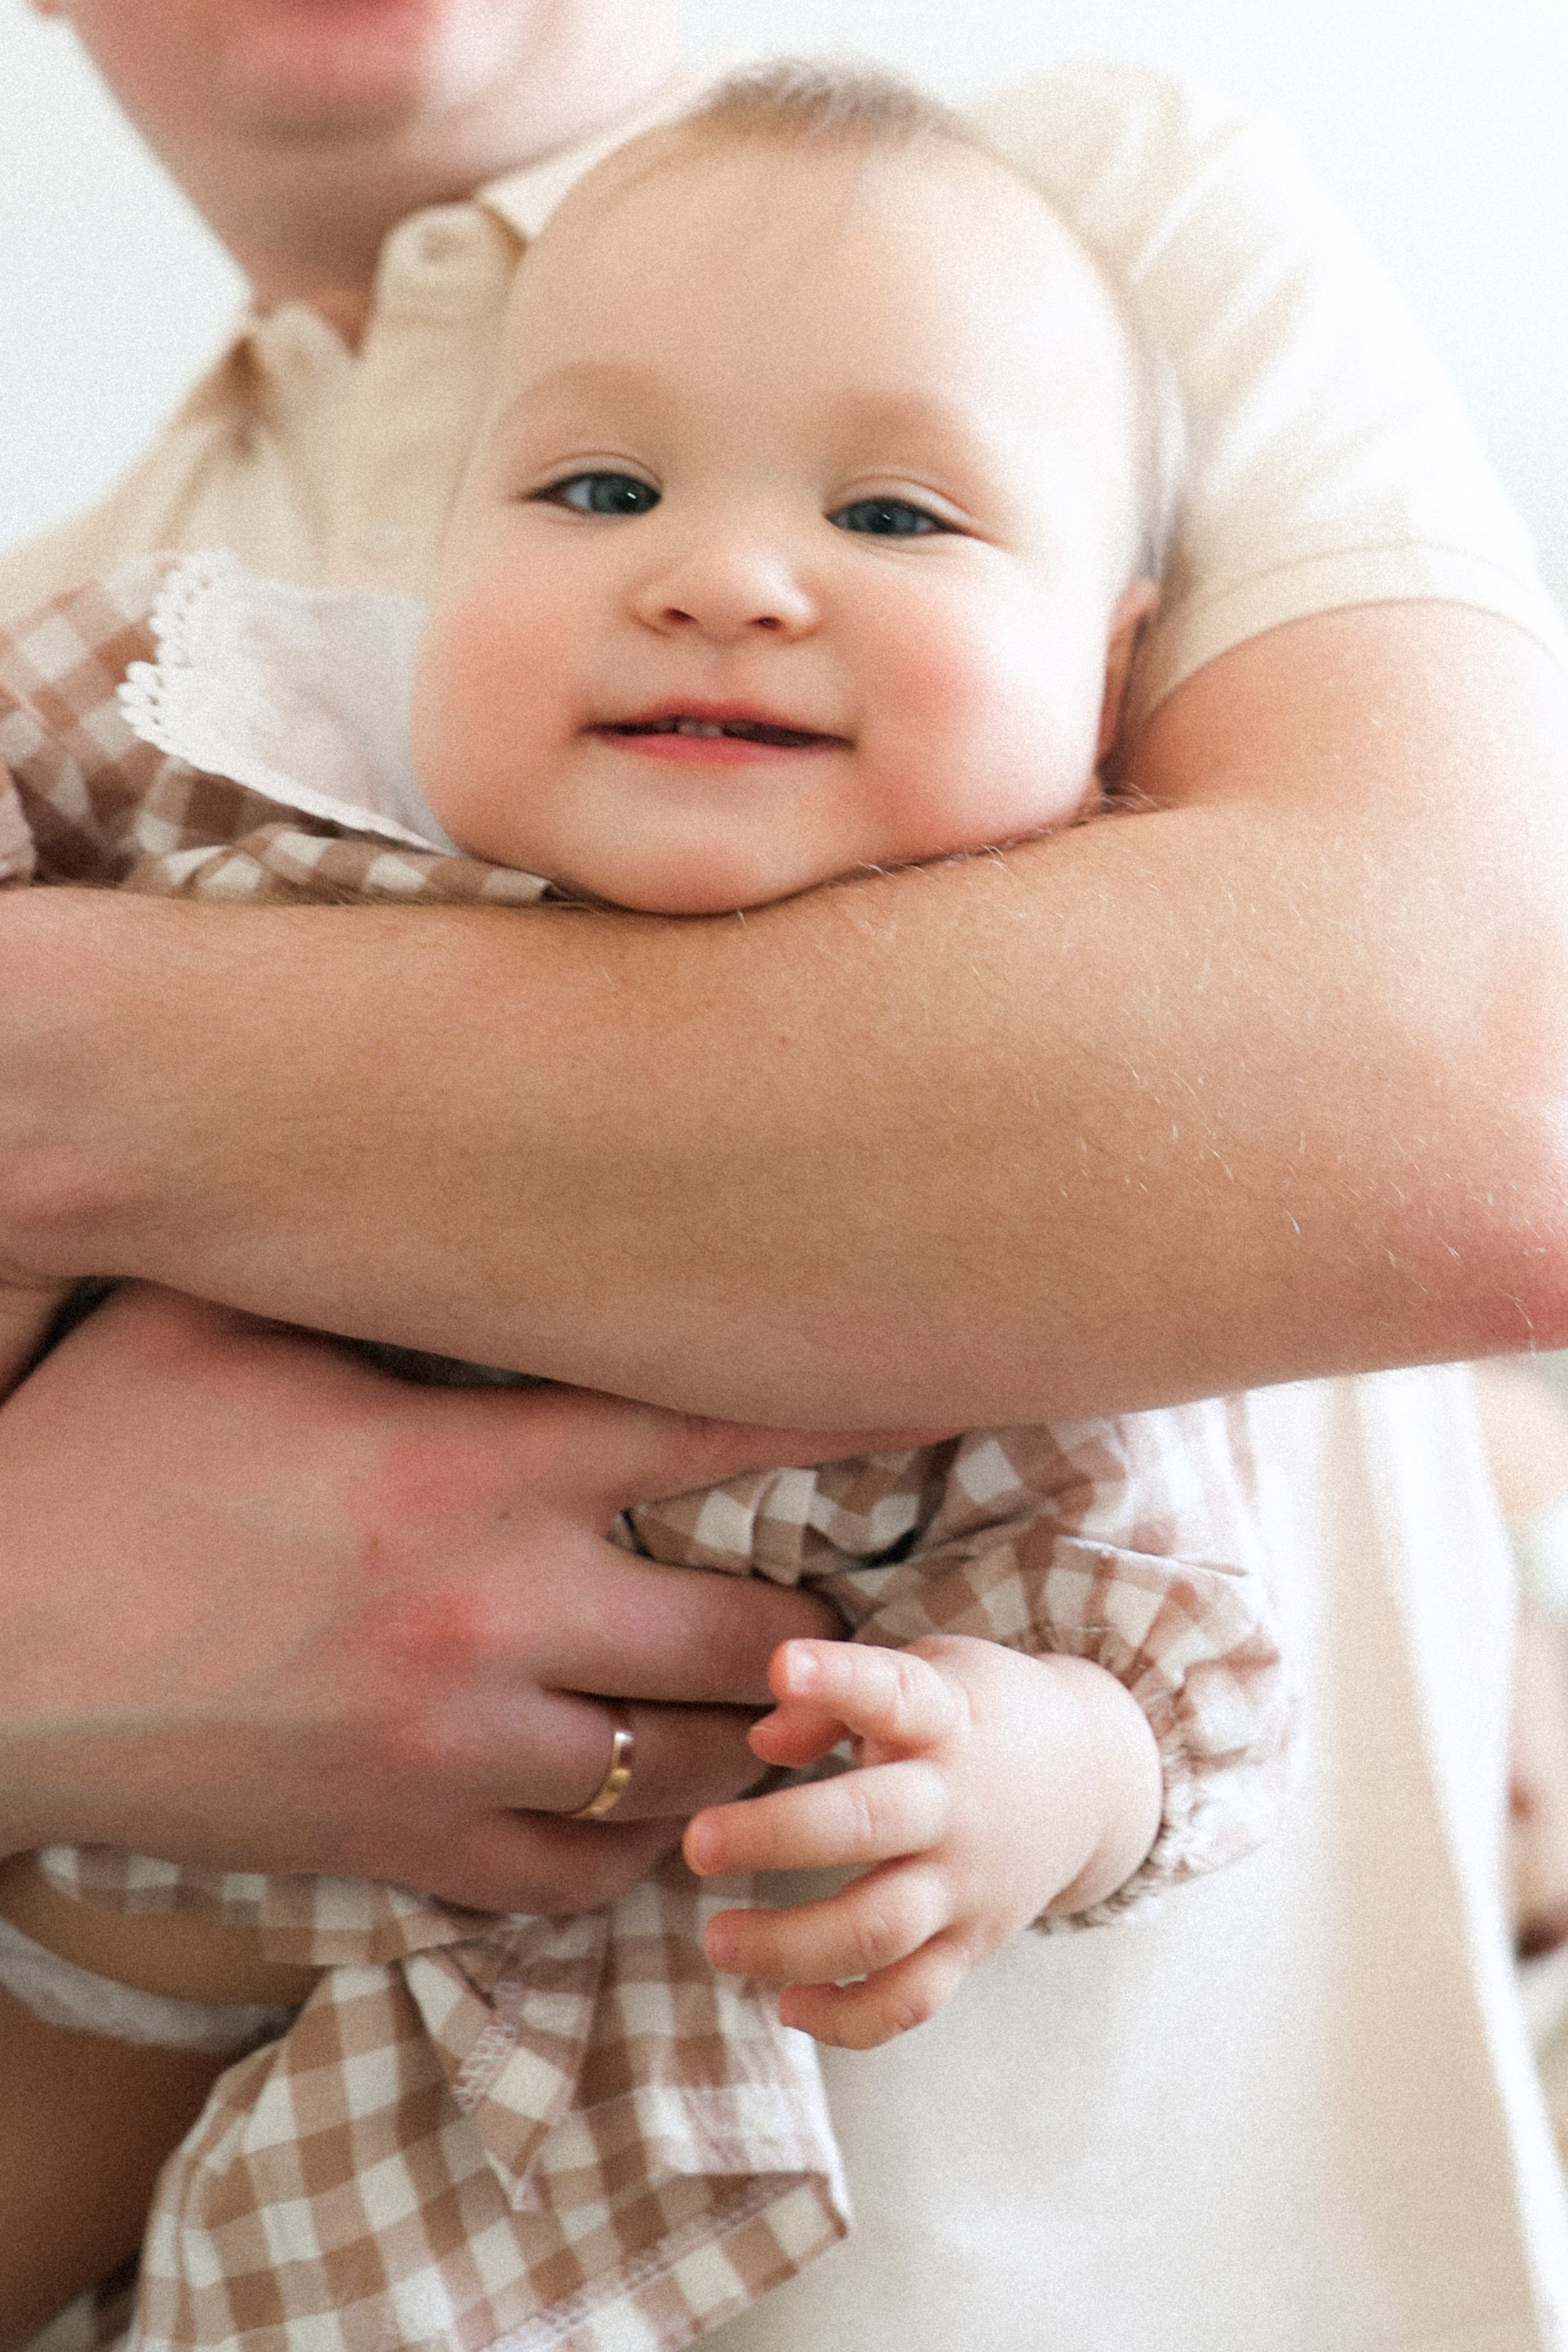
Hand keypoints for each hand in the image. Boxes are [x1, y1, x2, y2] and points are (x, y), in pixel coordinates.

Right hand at [0, 1283, 902, 1913]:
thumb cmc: (89, 1468)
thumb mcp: (218, 1328)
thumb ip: (356, 1276)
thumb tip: (429, 1191)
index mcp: (468, 1470)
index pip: (714, 1424)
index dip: (853, 1410)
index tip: (951, 1393)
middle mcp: (497, 1618)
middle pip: (749, 1638)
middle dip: (803, 1621)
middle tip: (815, 1594)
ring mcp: (458, 1754)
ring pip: (687, 1769)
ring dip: (734, 1736)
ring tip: (752, 1704)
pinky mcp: (403, 1850)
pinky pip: (579, 1880)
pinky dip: (628, 1840)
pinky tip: (632, 1796)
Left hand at [683, 1635, 1161, 2047]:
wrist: (1092, 1778)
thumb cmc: (971, 1712)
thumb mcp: (924, 1673)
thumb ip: (838, 1698)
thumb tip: (761, 1739)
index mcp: (944, 1716)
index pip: (893, 1692)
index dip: (838, 1678)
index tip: (782, 1663)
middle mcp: (956, 1803)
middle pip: (867, 1824)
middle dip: (777, 1837)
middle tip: (697, 1843)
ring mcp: (967, 1882)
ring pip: (879, 1928)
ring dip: (791, 1944)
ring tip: (716, 1941)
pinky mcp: (972, 1944)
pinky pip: (912, 1999)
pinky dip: (850, 2019)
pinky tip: (787, 2007)